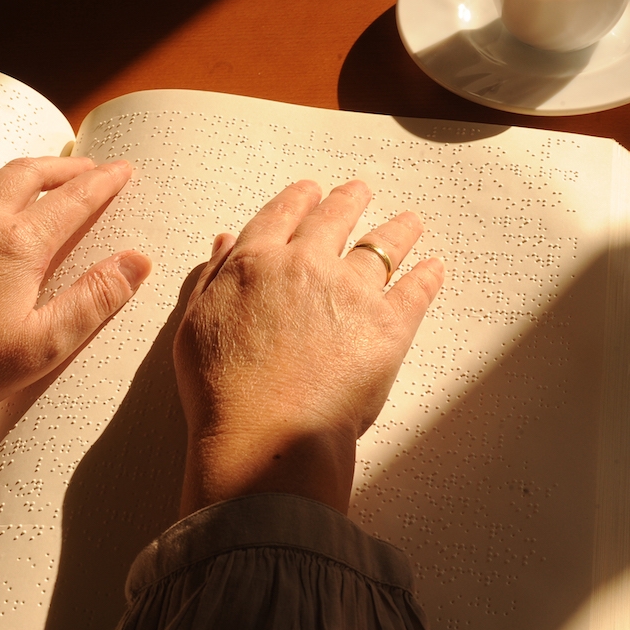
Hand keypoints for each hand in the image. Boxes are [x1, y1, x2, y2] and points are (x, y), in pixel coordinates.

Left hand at [0, 156, 152, 423]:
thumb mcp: (40, 347)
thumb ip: (93, 300)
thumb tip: (136, 261)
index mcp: (19, 245)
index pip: (75, 199)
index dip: (104, 182)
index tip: (122, 170)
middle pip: (31, 173)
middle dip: (65, 167)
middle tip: (86, 168)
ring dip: (15, 168)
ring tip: (31, 175)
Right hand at [173, 179, 443, 515]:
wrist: (265, 437)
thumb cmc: (222, 392)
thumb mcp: (195, 324)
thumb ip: (214, 277)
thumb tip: (228, 242)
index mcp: (257, 261)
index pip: (283, 214)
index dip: (300, 199)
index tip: (311, 192)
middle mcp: (306, 264)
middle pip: (335, 217)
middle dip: (349, 199)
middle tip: (359, 192)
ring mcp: (351, 292)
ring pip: (382, 245)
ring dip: (397, 228)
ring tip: (409, 221)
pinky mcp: (389, 326)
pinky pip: (416, 289)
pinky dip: (428, 275)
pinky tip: (434, 268)